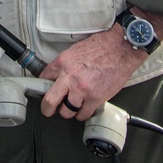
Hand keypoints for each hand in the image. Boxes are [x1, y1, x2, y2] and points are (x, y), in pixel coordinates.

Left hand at [38, 7, 162, 120]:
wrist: (120, 49)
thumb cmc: (100, 48)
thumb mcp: (74, 51)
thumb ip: (63, 65)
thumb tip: (54, 76)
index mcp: (62, 63)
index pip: (43, 78)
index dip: (42, 86)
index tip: (43, 90)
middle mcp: (70, 77)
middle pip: (50, 101)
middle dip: (47, 108)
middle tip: (48, 110)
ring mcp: (82, 89)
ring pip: (66, 112)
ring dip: (68, 111)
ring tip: (71, 107)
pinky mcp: (95, 98)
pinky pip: (83, 114)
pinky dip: (82, 114)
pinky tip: (84, 108)